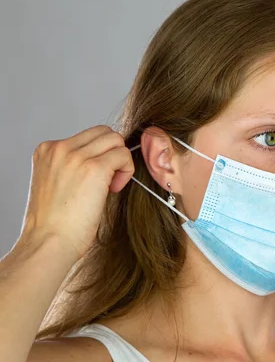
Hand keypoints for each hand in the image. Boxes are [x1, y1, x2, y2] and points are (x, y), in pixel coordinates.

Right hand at [21, 125, 133, 257]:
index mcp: (47, 150)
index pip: (88, 136)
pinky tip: (114, 189)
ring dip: (120, 162)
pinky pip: (124, 155)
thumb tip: (105, 158)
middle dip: (113, 153)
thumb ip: (74, 165)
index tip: (96, 178)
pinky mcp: (94, 168)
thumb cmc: (56, 222)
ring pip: (116, 140)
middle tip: (108, 180)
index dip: (100, 154)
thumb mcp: (57, 182)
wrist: (49, 242)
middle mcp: (59, 148)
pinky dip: (126, 170)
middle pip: (104, 132)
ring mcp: (76, 156)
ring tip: (110, 186)